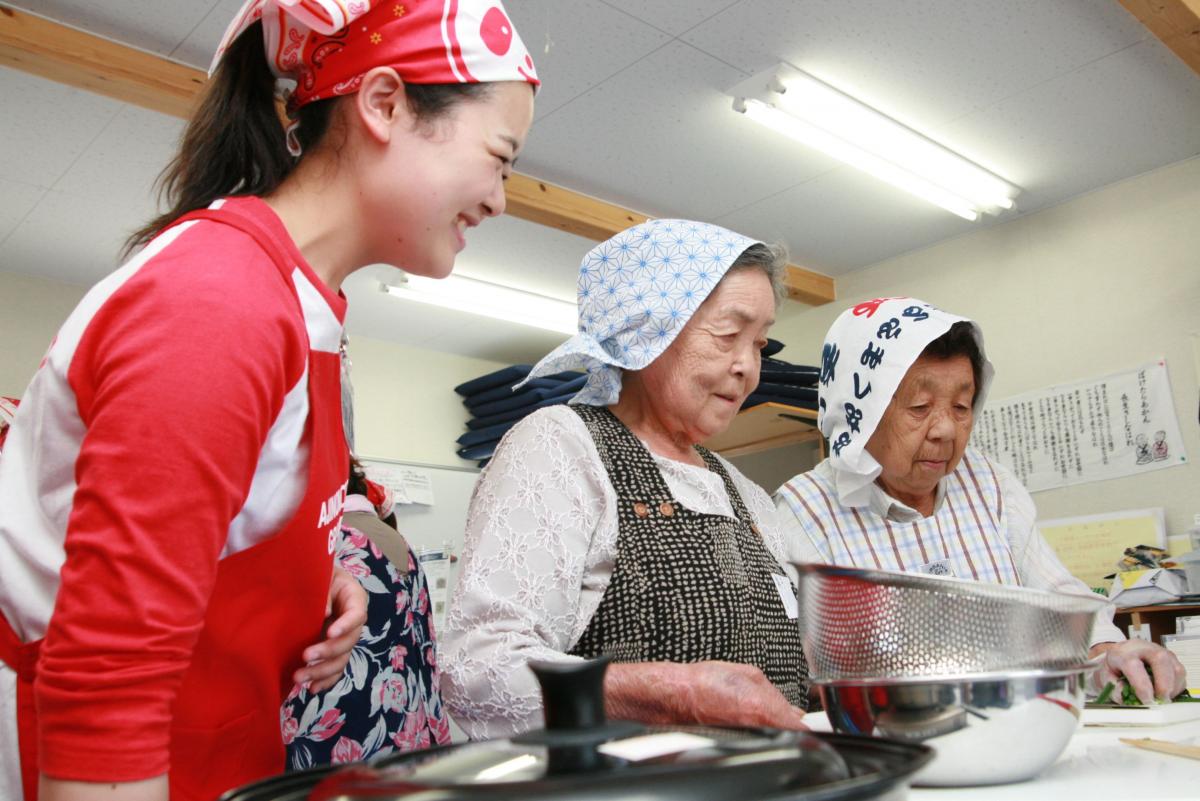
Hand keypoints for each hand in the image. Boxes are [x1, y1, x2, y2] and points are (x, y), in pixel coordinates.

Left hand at [293, 567, 367, 691]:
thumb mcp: (320, 574)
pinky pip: (335, 669)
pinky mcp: (333, 650)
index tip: (329, 632)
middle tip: (305, 656)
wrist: (310, 581)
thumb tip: (322, 613)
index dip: (346, 625)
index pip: (357, 614)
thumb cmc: (316, 573)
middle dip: (328, 652)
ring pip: (342, 659)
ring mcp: (343, 637)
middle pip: (350, 641)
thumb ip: (322, 590)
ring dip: (322, 672)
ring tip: (299, 677)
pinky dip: (325, 681)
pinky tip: (311, 689)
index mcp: (354, 598)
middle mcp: (353, 621)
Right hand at [605, 660, 806, 729]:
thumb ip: (775, 693)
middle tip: (789, 715)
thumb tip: (792, 709)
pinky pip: (755, 741)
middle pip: (789, 736)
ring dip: (774, 729)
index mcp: (763, 710)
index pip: (802, 729)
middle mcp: (755, 730)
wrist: (675, 695)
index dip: (813, 726)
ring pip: (772, 739)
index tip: (816, 721)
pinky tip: (746, 721)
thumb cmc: (703, 682)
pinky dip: (757, 733)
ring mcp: (744, 741)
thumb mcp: (748, 674)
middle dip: (793, 726)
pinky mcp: (733, 745)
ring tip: (759, 714)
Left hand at [1089, 640, 1186, 703]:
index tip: (1147, 701)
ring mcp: (1159, 650)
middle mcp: (1142, 647)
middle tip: (1161, 700)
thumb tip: (1129, 700)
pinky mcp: (1171, 658)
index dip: (1142, 686)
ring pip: (1175, 667)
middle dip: (1164, 684)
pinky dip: (1176, 686)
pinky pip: (1180, 673)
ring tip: (1162, 698)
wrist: (1120, 656)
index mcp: (1121, 652)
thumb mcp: (1107, 679)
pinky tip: (1166, 692)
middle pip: (1160, 659)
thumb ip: (1116, 691)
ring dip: (1172, 687)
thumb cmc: (1114, 668)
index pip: (1132, 665)